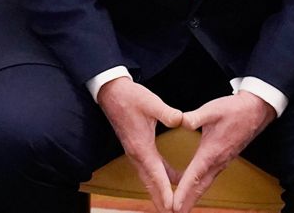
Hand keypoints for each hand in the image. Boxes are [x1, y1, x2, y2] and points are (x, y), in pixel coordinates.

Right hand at [98, 77, 184, 211]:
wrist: (111, 92)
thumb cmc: (130, 97)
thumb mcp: (151, 102)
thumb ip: (167, 113)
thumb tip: (182, 121)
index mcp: (141, 146)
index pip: (156, 174)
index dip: (165, 192)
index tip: (172, 207)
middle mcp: (136, 154)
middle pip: (150, 183)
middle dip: (161, 201)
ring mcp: (135, 152)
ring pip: (149, 178)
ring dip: (159, 192)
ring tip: (170, 206)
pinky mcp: (137, 147)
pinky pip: (150, 168)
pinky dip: (160, 178)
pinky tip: (172, 179)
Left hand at [170, 92, 275, 212]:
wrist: (255, 111)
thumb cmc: (232, 110)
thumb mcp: (211, 110)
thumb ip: (194, 117)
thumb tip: (180, 121)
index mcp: (212, 151)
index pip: (195, 175)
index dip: (184, 191)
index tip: (175, 205)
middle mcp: (217, 161)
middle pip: (200, 186)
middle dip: (188, 201)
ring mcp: (222, 162)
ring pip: (205, 184)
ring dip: (193, 197)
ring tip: (181, 208)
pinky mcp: (223, 159)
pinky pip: (209, 178)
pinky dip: (199, 187)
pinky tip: (192, 190)